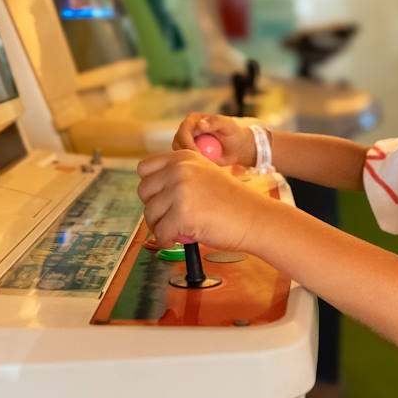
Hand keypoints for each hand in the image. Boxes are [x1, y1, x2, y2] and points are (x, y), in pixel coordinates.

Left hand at [136, 149, 268, 251]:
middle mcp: (179, 169)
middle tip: (168, 218)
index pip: (144, 168)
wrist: (254, 217)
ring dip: (159, 225)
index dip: (150, 186)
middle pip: (143, 191)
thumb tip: (150, 187)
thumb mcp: (203, 173)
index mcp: (183, 157)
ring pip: (149, 213)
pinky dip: (165, 240)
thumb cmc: (230, 201)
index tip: (160, 198)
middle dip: (153, 207)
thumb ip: (179, 174)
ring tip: (175, 230)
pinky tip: (176, 240)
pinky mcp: (182, 214)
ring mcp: (180, 191)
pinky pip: (160, 232)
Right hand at [171, 113, 256, 166]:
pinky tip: (203, 166)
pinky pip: (185, 161)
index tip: (198, 154)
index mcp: (192, 120)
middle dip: (187, 154)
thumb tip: (200, 124)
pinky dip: (193, 164)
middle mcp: (185, 130)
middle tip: (202, 162)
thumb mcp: (228, 125)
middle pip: (177, 143)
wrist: (236, 146)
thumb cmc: (233, 133)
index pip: (183, 132)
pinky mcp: (187, 153)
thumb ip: (215, 122)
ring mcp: (184, 142)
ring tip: (206, 163)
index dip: (188, 144)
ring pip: (179, 153)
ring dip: (190, 160)